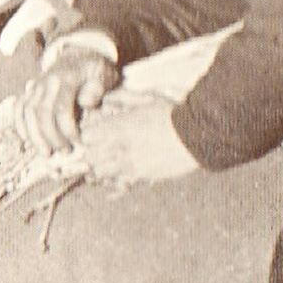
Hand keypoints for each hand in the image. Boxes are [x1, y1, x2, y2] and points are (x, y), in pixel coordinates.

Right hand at [17, 47, 118, 154]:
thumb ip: (97, 88)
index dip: (67, 129)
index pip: (61, 108)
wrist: (78, 55)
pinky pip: (18, 109)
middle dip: (50, 136)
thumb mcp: (103, 74)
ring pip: (27, 112)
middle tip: (63, 151)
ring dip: (34, 135)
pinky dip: (20, 125)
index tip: (78, 142)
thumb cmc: (94, 70)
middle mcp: (46, 82)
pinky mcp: (28, 91)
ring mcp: (34, 86)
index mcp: (66, 78)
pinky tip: (28, 141)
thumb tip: (85, 103)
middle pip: (41, 112)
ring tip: (46, 152)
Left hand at [80, 101, 199, 182]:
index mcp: (118, 126)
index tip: (96, 133)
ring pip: (101, 173)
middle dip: (92, 153)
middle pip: (90, 157)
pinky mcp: (142, 176)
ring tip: (109, 163)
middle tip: (100, 149)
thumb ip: (123, 98)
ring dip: (102, 168)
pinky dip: (116, 181)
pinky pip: (119, 184)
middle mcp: (120, 147)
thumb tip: (107, 99)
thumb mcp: (146, 99)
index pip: (86, 136)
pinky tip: (121, 175)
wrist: (197, 135)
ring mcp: (130, 164)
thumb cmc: (173, 113)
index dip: (89, 135)